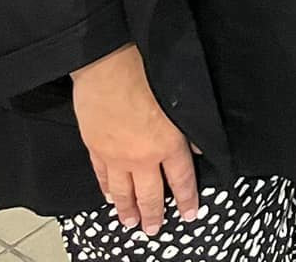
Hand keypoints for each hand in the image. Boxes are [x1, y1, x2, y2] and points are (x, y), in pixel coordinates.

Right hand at [70, 44, 200, 234]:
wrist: (108, 66)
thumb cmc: (147, 75)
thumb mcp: (181, 100)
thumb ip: (190, 129)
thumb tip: (200, 148)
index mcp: (168, 144)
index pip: (182, 179)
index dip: (187, 198)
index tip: (190, 214)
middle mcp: (142, 156)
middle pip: (150, 193)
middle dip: (154, 214)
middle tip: (154, 230)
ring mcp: (116, 155)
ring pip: (123, 191)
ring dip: (127, 209)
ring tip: (130, 223)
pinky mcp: (95, 147)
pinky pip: (102, 176)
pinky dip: (106, 189)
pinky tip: (108, 196)